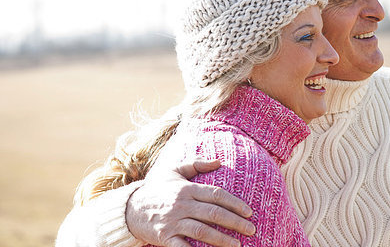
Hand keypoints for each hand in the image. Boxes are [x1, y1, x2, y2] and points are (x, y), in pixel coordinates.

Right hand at [125, 159, 255, 246]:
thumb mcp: (174, 170)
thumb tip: (219, 161)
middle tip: (251, 229)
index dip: (235, 203)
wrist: (128, 208)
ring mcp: (173, 222)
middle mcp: (182, 204)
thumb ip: (197, 164)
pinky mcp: (165, 237)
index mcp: (187, 188)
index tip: (249, 212)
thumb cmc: (156, 188)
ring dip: (222, 240)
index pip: (217, 195)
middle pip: (214, 213)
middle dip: (235, 222)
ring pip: (202, 231)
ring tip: (238, 245)